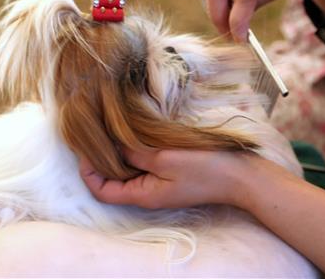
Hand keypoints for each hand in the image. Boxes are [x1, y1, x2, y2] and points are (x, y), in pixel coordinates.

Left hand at [80, 147, 249, 209]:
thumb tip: (112, 146)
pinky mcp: (171, 176)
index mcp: (143, 195)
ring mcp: (160, 186)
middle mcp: (148, 194)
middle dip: (101, 160)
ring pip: (129, 173)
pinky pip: (145, 167)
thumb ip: (136, 154)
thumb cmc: (205, 169)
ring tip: (113, 130)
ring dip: (119, 154)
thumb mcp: (166, 158)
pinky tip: (138, 136)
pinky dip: (136, 153)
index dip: (88, 171)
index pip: (102, 190)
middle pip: (113, 181)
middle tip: (95, 133)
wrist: (240, 176)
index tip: (84, 147)